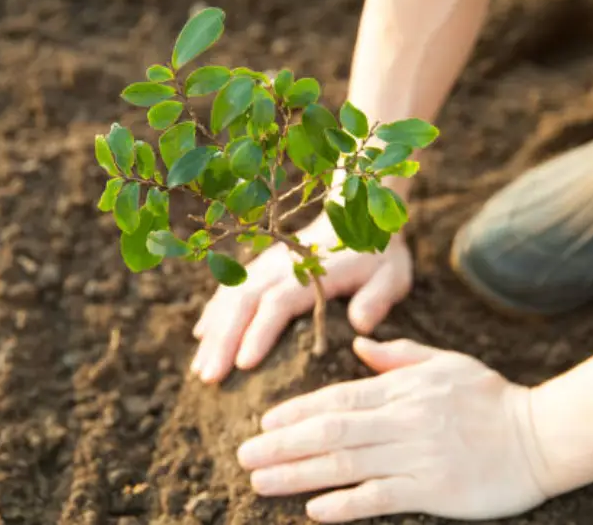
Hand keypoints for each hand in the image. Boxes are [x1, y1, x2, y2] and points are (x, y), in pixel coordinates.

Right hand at [191, 214, 412, 382]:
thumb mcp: (392, 275)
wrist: (359, 214)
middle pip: (244, 302)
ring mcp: (266, 264)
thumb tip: (360, 324)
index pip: (278, 303)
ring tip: (200, 369)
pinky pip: (230, 288)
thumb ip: (377, 298)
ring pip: (231, 296)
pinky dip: (214, 312)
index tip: (243, 365)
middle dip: (224, 340)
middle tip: (209, 377)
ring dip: (214, 332)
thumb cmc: (378, 255)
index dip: (259, 332)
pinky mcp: (260, 267)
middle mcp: (281, 266)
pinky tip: (202, 337)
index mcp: (312, 272)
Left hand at [236, 337, 547, 522]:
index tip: (264, 422)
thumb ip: (398, 356)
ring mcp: (418, 455)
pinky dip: (345, 504)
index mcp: (403, 388)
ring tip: (261, 482)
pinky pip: (381, 497)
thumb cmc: (491, 397)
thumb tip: (359, 345)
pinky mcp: (434, 489)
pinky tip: (314, 510)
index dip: (297, 411)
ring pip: (346, 465)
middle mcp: (403, 420)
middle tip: (244, 456)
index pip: (338, 398)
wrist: (543, 435)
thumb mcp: (445, 363)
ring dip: (298, 474)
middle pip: (332, 432)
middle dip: (283, 444)